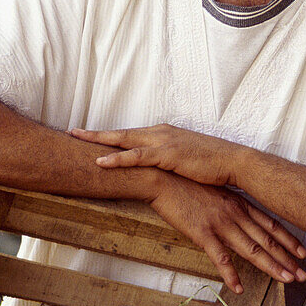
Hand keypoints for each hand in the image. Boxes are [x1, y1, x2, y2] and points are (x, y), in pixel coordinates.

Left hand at [70, 124, 236, 187]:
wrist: (233, 162)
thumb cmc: (212, 165)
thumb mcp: (185, 161)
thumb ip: (168, 163)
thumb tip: (157, 173)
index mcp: (163, 135)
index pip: (129, 135)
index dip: (108, 136)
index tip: (88, 136)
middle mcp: (160, 133)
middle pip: (120, 133)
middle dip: (95, 134)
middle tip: (72, 132)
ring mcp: (163, 142)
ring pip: (123, 141)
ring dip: (99, 141)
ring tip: (77, 141)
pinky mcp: (167, 155)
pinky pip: (136, 157)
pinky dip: (117, 159)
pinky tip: (100, 162)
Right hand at [149, 173, 305, 293]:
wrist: (162, 177)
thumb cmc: (185, 182)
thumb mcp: (213, 191)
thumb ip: (228, 204)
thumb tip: (238, 215)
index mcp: (238, 203)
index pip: (270, 224)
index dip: (288, 240)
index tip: (302, 252)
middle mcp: (235, 214)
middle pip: (267, 240)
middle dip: (287, 258)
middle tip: (303, 274)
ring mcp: (220, 224)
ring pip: (252, 250)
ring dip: (271, 267)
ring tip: (287, 280)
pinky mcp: (202, 233)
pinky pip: (220, 259)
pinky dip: (231, 275)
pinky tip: (239, 289)